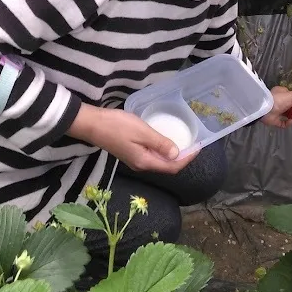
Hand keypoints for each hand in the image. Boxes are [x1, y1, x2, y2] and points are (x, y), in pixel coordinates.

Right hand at [67, 104, 198, 173]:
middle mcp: (141, 165)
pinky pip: (152, 155)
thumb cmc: (117, 126)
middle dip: (182, 158)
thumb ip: (160, 143)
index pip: (173, 166)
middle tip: (194, 144)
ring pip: (159, 161)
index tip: (199, 146)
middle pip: (167, 167)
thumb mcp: (141, 132)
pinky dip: (162, 150)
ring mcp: (134, 160)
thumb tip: (177, 154)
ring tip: (183, 142)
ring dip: (172, 154)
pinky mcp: (130, 153)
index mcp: (145, 162)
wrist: (91, 124)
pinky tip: (164, 140)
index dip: (188, 158)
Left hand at [261, 86, 291, 128]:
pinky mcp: (274, 120)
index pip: (291, 95)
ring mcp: (275, 111)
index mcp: (281, 93)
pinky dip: (287, 123)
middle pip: (290, 105)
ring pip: (286, 114)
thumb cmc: (279, 100)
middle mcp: (278, 101)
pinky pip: (282, 123)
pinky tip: (290, 121)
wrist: (265, 110)